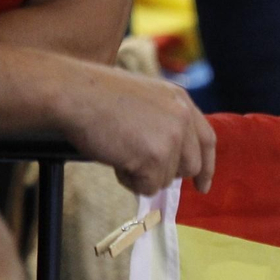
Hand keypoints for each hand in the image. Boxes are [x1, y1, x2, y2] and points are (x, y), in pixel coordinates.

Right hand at [56, 64, 215, 195]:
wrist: (73, 93)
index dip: (206, 165)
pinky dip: (129, 181)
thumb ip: (165, 122)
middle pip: (190, 166)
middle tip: (141, 169)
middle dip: (166, 173)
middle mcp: (182, 118)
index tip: (202, 185)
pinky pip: (148, 187)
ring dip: (141, 174)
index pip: (207, 140)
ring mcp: (171, 138)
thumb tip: (171, 160)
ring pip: (165, 179)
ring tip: (118, 151)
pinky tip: (115, 159)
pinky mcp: (155, 158)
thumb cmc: (96, 96)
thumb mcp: (144, 99)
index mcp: (181, 101)